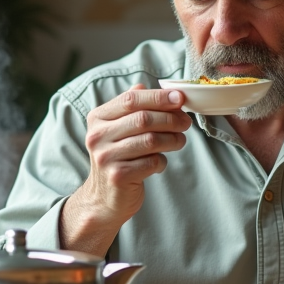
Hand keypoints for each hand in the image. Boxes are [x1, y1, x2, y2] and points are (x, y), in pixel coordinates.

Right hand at [64, 84, 191, 249]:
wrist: (104, 199)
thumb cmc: (117, 158)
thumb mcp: (116, 130)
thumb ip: (129, 107)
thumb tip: (144, 85)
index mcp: (98, 118)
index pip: (131, 100)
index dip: (158, 97)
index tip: (180, 98)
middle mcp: (98, 136)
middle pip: (143, 119)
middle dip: (171, 119)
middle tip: (186, 123)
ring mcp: (106, 157)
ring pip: (150, 140)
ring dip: (172, 140)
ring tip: (179, 141)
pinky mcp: (118, 176)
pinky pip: (151, 162)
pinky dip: (162, 161)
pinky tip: (160, 163)